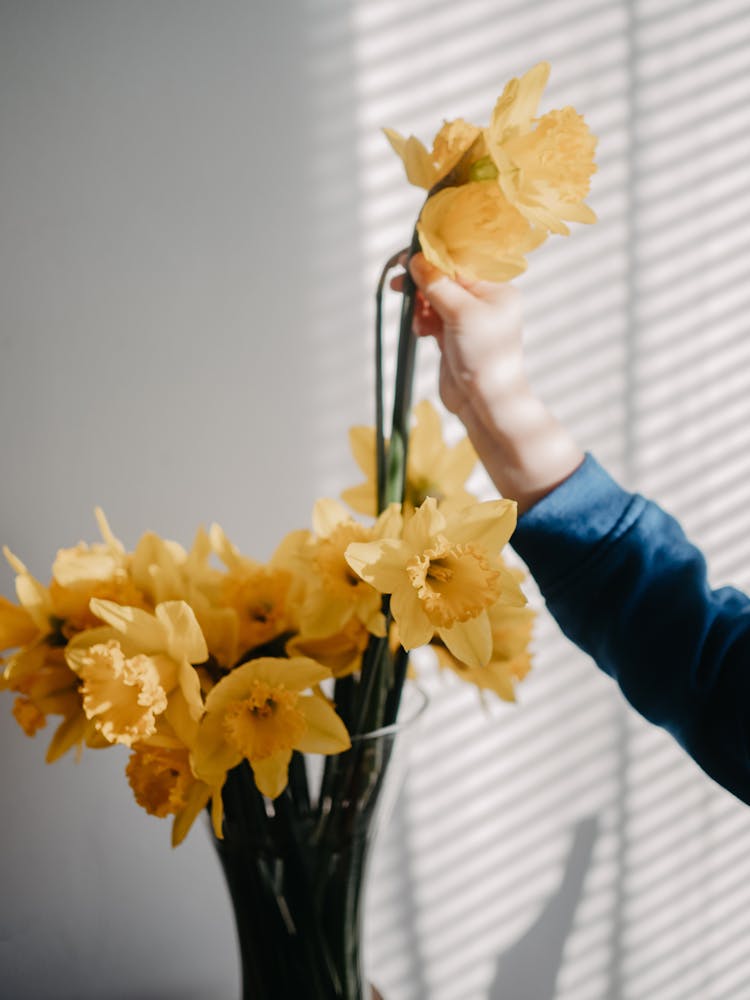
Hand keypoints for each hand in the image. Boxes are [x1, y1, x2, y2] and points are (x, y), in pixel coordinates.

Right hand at [392, 252, 583, 512]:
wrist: (484, 403)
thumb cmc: (484, 358)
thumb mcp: (461, 314)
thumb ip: (438, 284)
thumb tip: (417, 259)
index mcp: (496, 290)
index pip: (461, 261)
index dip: (433, 256)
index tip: (408, 254)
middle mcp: (484, 302)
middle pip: (445, 278)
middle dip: (422, 281)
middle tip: (399, 282)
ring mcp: (467, 320)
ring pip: (435, 298)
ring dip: (420, 304)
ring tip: (415, 317)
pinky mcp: (452, 337)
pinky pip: (431, 318)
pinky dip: (422, 320)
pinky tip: (421, 330)